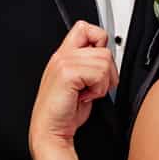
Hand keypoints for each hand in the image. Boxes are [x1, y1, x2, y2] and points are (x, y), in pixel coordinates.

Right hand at [28, 22, 116, 159]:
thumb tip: (107, 59)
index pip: (86, 28)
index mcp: (63, 55)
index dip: (99, 42)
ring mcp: (63, 63)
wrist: (51, 131)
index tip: (98, 64)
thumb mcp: (80, 83)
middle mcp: (62, 55)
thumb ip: (89, 65)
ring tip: (88, 92)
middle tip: (94, 85)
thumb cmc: (65, 112)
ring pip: (104, 60)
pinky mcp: (67, 73)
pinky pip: (99, 73)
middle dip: (107, 69)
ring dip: (103, 82)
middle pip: (102, 45)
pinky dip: (98, 89)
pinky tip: (85, 97)